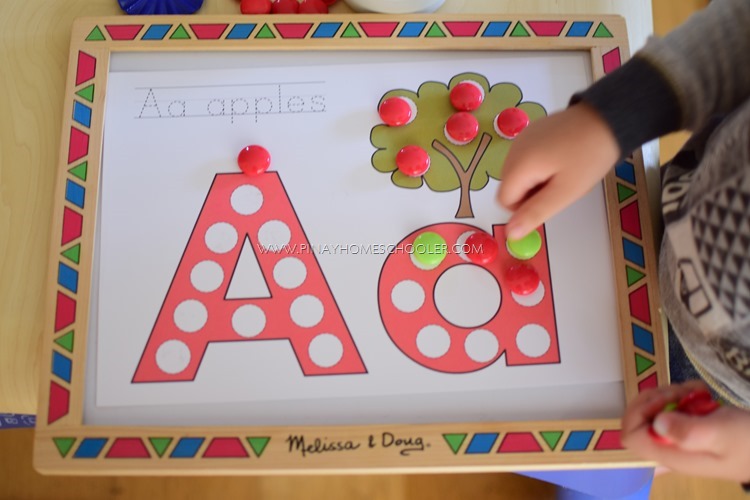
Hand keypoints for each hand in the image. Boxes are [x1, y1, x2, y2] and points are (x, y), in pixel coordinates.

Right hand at [496, 103, 619, 238]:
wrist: (608, 118)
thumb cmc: (588, 158)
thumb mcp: (565, 192)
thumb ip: (535, 213)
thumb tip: (509, 234)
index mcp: (518, 165)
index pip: (504, 201)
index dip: (525, 207)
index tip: (551, 198)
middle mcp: (513, 150)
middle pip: (510, 186)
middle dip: (530, 193)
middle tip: (560, 186)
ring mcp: (521, 139)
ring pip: (518, 174)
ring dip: (535, 180)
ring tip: (562, 171)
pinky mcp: (532, 132)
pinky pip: (525, 159)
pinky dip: (538, 166)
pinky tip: (560, 158)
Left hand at [621, 381, 749, 481]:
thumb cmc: (748, 441)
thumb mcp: (721, 434)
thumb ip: (688, 431)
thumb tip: (658, 423)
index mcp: (671, 454)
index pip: (630, 435)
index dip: (640, 412)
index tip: (665, 401)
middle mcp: (669, 446)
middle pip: (639, 417)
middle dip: (656, 397)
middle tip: (681, 393)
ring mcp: (679, 435)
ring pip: (655, 407)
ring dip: (672, 393)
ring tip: (696, 393)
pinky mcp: (690, 426)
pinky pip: (675, 405)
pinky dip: (686, 393)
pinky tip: (703, 394)